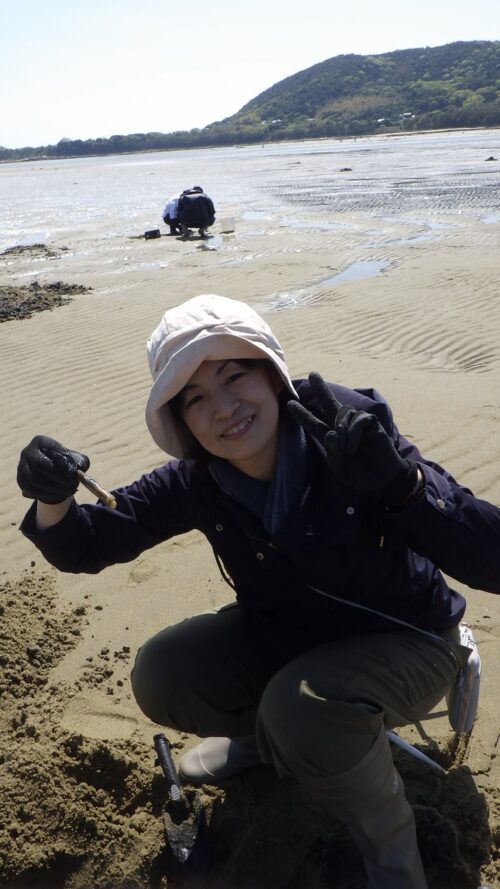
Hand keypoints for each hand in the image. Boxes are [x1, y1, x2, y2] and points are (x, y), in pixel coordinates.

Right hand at [17, 435, 89, 502]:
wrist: (52, 476)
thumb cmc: (66, 464)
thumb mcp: (76, 460)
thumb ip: (80, 462)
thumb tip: (79, 468)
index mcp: (41, 441)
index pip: (51, 450)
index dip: (63, 462)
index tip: (75, 473)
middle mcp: (28, 451)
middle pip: (40, 464)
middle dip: (58, 477)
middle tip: (73, 484)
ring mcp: (22, 466)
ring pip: (35, 479)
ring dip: (54, 488)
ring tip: (69, 491)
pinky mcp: (20, 480)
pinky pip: (31, 489)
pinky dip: (46, 494)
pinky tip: (58, 495)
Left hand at [287, 373, 417, 504]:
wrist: (382, 479)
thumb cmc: (359, 474)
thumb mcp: (340, 468)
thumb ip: (333, 453)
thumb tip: (332, 432)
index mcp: (332, 438)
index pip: (314, 423)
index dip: (303, 414)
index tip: (290, 403)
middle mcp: (343, 427)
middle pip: (330, 403)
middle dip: (321, 389)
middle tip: (312, 375)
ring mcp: (358, 424)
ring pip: (344, 411)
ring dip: (341, 429)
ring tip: (346, 449)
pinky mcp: (372, 423)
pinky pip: (359, 419)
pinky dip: (353, 433)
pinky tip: (353, 447)